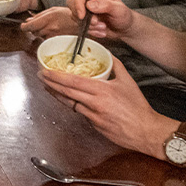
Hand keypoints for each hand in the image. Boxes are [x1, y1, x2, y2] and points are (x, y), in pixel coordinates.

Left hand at [19, 6, 77, 38]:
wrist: (79, 23)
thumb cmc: (66, 15)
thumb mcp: (52, 10)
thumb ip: (39, 16)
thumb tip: (28, 20)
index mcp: (47, 19)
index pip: (30, 26)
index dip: (24, 27)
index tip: (23, 26)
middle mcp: (49, 29)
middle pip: (33, 32)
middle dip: (33, 28)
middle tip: (40, 24)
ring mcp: (52, 36)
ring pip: (39, 36)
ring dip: (40, 32)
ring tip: (48, 27)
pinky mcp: (55, 42)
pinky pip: (45, 40)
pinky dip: (46, 36)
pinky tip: (52, 32)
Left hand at [38, 58, 171, 159]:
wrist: (145, 130)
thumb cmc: (138, 106)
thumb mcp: (127, 81)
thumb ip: (116, 65)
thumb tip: (108, 54)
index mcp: (101, 90)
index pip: (74, 81)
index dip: (57, 76)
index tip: (46, 71)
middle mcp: (94, 103)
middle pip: (67, 92)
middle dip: (51, 84)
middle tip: (41, 77)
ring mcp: (93, 116)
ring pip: (70, 104)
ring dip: (58, 95)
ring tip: (48, 88)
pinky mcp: (94, 126)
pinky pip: (80, 113)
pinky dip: (73, 105)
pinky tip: (68, 100)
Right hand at [67, 0, 135, 40]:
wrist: (123, 28)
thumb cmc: (123, 15)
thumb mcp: (118, 9)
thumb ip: (106, 5)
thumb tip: (89, 5)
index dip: (78, 3)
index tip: (82, 15)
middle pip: (72, 3)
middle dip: (83, 17)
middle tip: (97, 22)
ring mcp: (84, 9)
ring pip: (75, 16)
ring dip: (89, 25)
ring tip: (103, 26)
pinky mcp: (83, 19)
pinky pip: (79, 25)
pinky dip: (90, 30)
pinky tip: (100, 30)